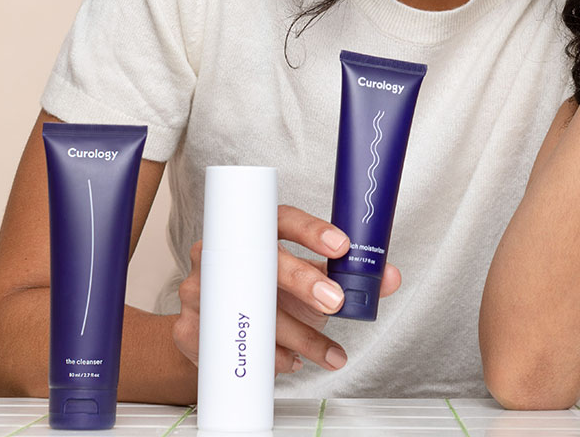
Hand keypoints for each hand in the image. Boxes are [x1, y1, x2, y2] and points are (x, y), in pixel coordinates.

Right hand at [172, 205, 401, 374]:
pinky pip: (232, 343)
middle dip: (304, 283)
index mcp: (256, 229)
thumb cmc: (270, 290)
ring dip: (296, 334)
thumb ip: (347, 276)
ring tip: (327, 352)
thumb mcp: (307, 279)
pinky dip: (266, 357)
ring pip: (252, 309)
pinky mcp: (189, 325)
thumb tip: (390, 277)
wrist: (219, 322)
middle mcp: (224, 252)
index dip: (312, 231)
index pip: (283, 219)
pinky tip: (288, 361)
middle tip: (335, 303)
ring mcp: (201, 287)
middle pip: (265, 261)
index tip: (341, 246)